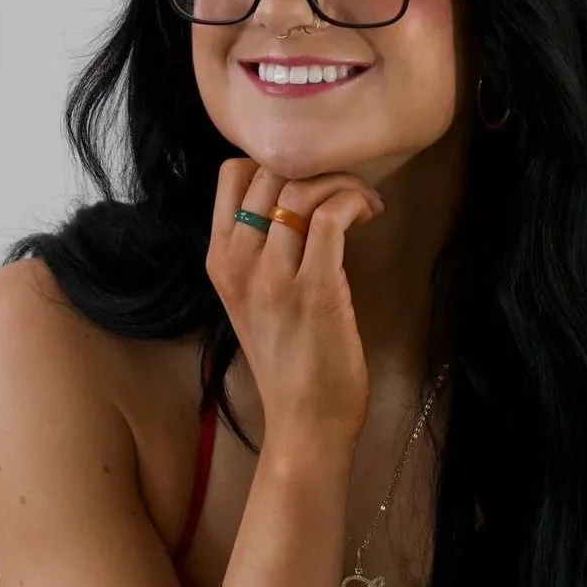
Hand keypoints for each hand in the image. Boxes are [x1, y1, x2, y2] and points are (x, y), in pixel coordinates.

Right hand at [204, 157, 383, 454]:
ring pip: (303, 187)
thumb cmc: (287, 363)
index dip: (275, 163)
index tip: (309, 183)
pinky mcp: (315, 289)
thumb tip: (294, 200)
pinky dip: (354, 202)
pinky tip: (368, 216)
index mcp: (219, 260)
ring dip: (343, 183)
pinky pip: (331, 215)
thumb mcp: (252, 301)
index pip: (232, 174)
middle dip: (317, 167)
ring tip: (363, 204)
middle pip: (270, 171)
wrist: (303, 422)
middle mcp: (239, 262)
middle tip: (345, 190)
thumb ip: (259, 251)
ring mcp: (274, 277)